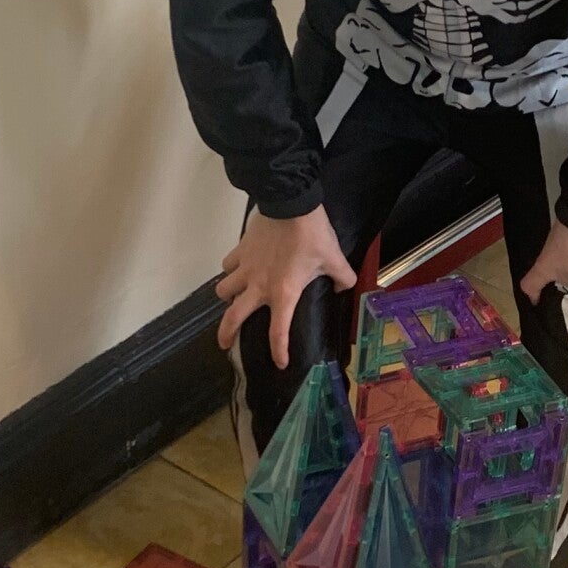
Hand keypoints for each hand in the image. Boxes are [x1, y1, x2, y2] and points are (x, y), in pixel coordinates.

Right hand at [216, 207, 357, 367]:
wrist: (290, 203)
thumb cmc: (312, 235)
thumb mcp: (335, 258)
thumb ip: (343, 278)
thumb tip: (344, 287)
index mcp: (283, 294)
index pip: (278, 332)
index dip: (279, 351)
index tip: (279, 363)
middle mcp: (259, 286)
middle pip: (233, 317)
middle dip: (226, 334)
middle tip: (224, 344)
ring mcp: (245, 268)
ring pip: (223, 290)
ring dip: (227, 296)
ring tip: (233, 298)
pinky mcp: (240, 250)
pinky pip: (227, 265)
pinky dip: (230, 269)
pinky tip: (237, 268)